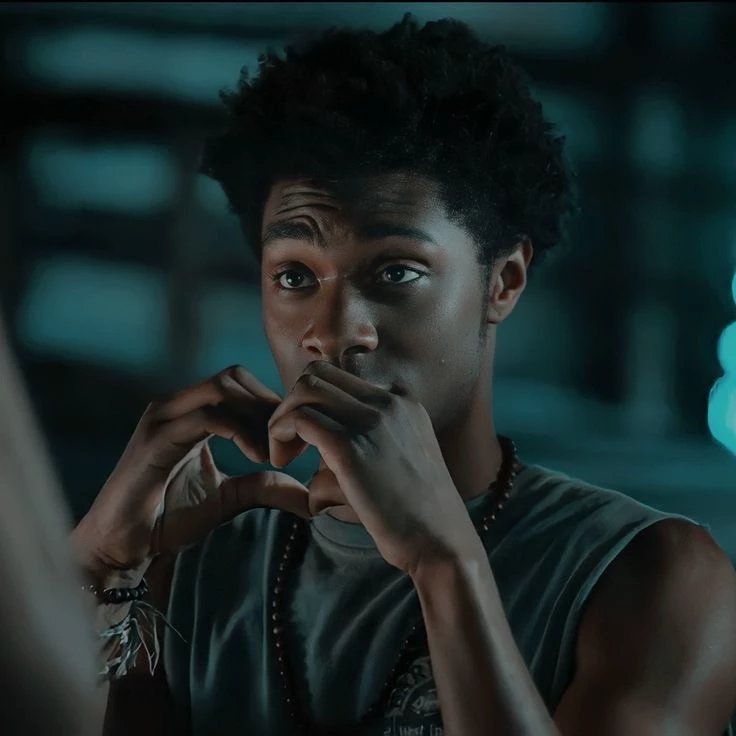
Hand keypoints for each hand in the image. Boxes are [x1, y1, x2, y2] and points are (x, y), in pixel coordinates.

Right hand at [71, 365, 310, 585]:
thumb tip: (306, 495)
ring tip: (270, 454)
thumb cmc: (167, 519)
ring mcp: (162, 418)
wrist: (121, 546)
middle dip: (267, 406)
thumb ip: (262, 487)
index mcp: (189, 413)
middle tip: (285, 444)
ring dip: (256, 416)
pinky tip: (255, 457)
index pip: (238, 383)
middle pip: (234, 377)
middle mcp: (174, 407)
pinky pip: (206, 416)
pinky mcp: (156, 439)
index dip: (270, 404)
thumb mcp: (228, 499)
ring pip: (222, 388)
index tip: (290, 440)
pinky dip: (239, 431)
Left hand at [268, 361, 477, 574]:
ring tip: (285, 454)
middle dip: (293, 403)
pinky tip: (283, 463)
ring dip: (283, 418)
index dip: (314, 402)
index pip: (340, 377)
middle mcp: (388, 402)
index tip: (307, 438)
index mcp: (403, 402)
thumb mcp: (401, 459)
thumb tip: (321, 446)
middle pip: (318, 374)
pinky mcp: (350, 446)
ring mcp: (371, 421)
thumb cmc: (417, 514)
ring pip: (305, 389)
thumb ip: (368, 440)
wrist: (440, 540)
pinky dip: (280, 434)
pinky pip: (300, 418)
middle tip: (291, 444)